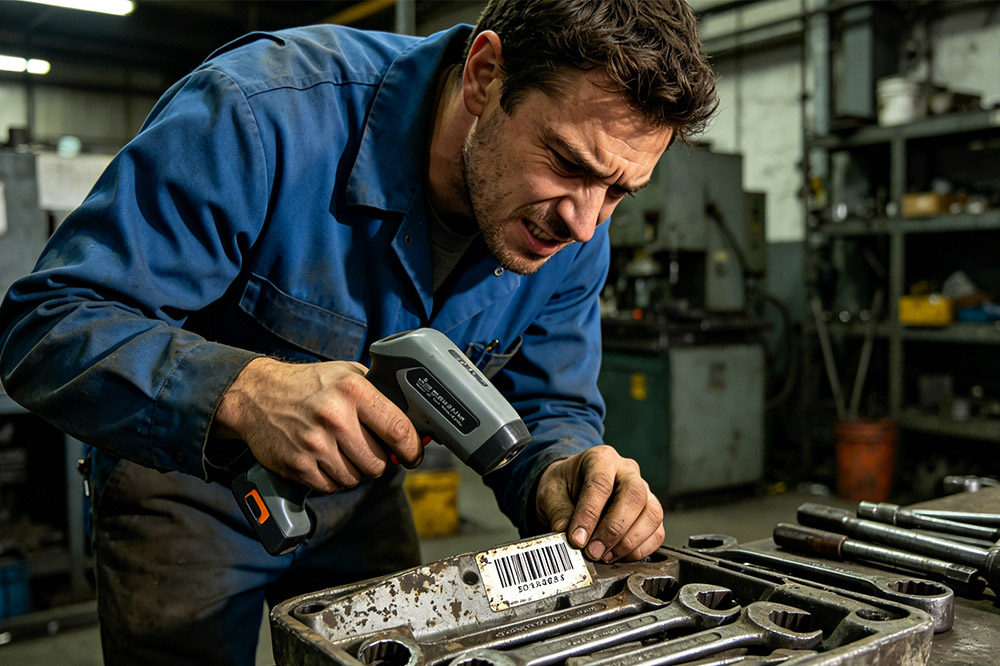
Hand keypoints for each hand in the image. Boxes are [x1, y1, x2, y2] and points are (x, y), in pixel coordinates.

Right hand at [212, 357, 422, 492]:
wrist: (256, 395)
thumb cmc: (308, 385)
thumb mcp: (346, 374)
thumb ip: (378, 393)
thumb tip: (413, 422)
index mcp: (353, 390)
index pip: (398, 429)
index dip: (412, 448)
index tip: (414, 455)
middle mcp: (335, 416)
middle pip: (378, 462)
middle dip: (379, 460)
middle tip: (368, 449)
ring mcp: (315, 443)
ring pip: (356, 477)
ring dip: (355, 470)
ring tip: (342, 450)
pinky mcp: (298, 464)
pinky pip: (332, 486)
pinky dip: (333, 478)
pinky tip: (325, 459)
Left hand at [535, 445, 663, 561]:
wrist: (573, 487)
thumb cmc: (564, 486)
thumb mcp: (550, 492)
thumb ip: (558, 512)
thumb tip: (565, 535)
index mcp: (601, 458)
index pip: (601, 483)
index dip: (589, 514)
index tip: (577, 539)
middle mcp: (627, 471)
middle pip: (634, 496)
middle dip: (614, 529)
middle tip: (594, 551)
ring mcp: (644, 491)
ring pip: (652, 514)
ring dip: (629, 542)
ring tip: (604, 556)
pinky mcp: (651, 512)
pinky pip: (657, 532)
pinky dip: (641, 550)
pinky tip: (618, 556)